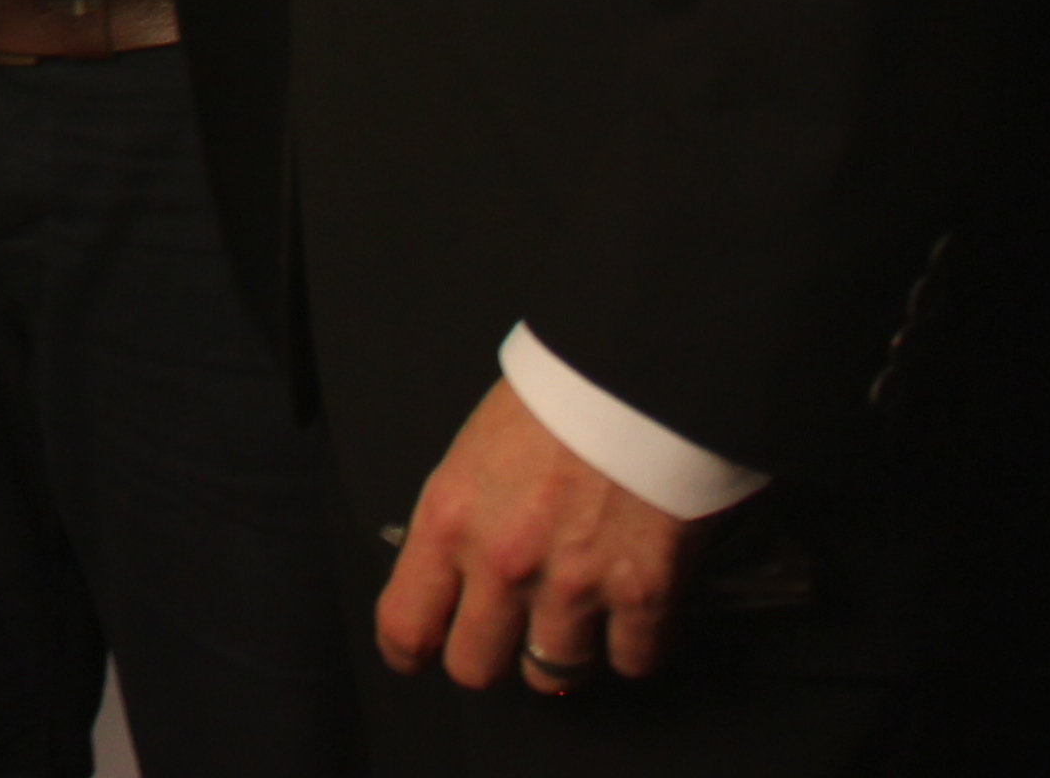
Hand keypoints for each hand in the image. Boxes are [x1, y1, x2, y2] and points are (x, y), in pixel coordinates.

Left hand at [379, 376, 692, 694]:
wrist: (640, 373)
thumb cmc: (555, 397)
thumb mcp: (475, 451)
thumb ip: (461, 519)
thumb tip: (454, 571)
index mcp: (449, 520)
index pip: (405, 624)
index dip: (410, 651)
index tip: (420, 653)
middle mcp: (502, 565)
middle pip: (475, 668)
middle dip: (491, 657)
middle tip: (509, 633)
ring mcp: (574, 586)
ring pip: (553, 676)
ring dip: (563, 654)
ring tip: (576, 619)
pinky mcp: (644, 594)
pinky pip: (632, 662)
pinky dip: (635, 646)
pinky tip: (634, 615)